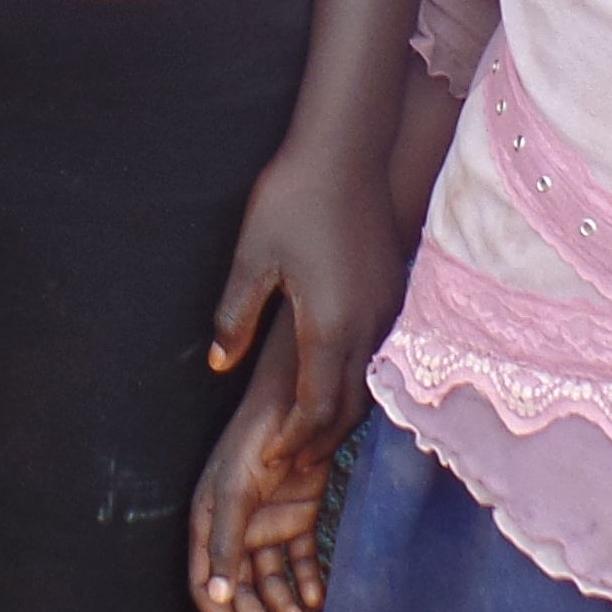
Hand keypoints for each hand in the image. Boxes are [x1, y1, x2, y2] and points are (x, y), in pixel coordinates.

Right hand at [188, 323, 333, 611]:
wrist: (297, 404)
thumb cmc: (253, 444)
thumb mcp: (233, 494)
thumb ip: (225, 545)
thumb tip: (215, 599)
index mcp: (208, 522)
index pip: (206, 584)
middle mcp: (234, 528)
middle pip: (241, 588)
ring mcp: (267, 523)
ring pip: (273, 579)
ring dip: (283, 605)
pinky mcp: (298, 515)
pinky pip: (302, 559)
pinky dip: (309, 581)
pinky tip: (318, 600)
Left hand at [203, 140, 407, 464]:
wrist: (345, 151)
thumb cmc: (293, 200)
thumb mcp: (252, 259)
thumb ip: (236, 317)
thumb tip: (218, 365)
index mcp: (330, 326)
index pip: (318, 408)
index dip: (294, 439)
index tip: (271, 457)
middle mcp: (367, 327)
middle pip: (349, 408)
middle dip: (318, 440)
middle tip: (290, 460)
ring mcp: (386, 311)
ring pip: (368, 384)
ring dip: (340, 415)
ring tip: (309, 433)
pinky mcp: (392, 293)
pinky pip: (378, 357)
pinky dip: (356, 384)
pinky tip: (334, 382)